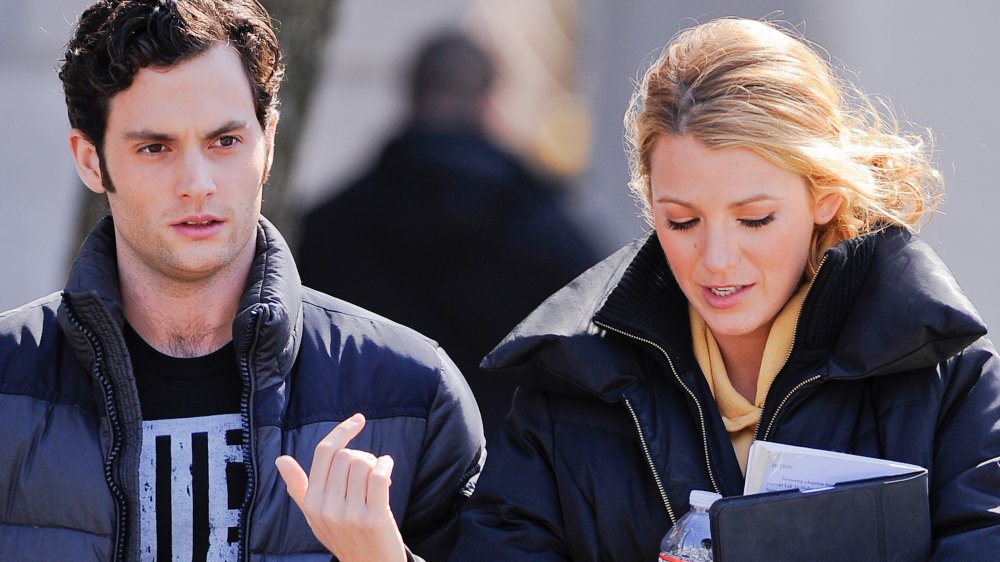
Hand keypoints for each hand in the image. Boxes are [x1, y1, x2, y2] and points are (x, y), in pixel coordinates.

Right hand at [275, 413, 405, 561]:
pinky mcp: (374, 519)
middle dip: (361, 455)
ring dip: (376, 462)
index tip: (358, 420)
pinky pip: (380, 476)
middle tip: (368, 470)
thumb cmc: (344, 536)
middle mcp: (327, 508)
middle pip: (346, 455)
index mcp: (311, 503)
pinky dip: (386, 465)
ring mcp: (350, 515)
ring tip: (377, 476)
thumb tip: (281, 459)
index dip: (341, 431)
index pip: (324, 452)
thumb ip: (299, 488)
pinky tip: (388, 468)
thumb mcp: (315, 515)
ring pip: (363, 463)